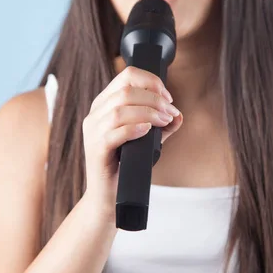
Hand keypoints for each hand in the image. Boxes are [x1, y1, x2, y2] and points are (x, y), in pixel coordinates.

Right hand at [81, 66, 182, 220]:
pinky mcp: (96, 150)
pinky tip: (147, 131)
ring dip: (148, 113)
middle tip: (170, 113)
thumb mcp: (148, 141)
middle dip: (154, 99)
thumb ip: (162, 126)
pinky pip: (114, 132)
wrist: (109, 197)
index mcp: (105, 104)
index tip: (168, 98)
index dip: (151, 81)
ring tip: (164, 122)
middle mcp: (95, 115)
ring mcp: (93, 132)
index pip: (126, 76)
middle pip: (125, 91)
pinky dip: (134, 128)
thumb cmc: (127, 165)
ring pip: (120, 109)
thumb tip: (179, 115)